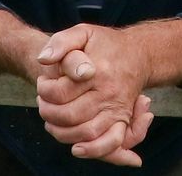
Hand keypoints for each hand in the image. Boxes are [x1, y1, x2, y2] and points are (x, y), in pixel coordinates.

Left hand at [36, 24, 153, 165]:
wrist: (139, 53)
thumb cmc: (106, 44)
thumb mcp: (83, 32)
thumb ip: (61, 41)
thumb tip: (44, 60)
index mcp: (98, 71)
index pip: (60, 92)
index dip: (44, 90)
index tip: (43, 82)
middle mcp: (110, 92)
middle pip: (70, 115)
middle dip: (48, 112)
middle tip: (43, 103)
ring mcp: (118, 107)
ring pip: (85, 131)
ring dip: (61, 132)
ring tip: (51, 120)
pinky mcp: (122, 119)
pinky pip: (110, 141)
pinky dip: (93, 150)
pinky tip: (76, 148)